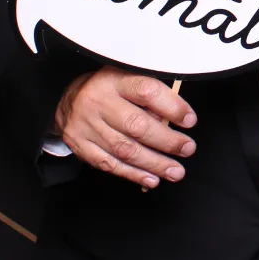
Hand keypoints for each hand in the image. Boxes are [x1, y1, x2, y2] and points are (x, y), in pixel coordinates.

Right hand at [54, 67, 196, 187]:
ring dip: (154, 164)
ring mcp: (86, 125)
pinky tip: (152, 178)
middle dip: (167, 141)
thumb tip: (175, 121)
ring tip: (175, 171)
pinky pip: (110, 164)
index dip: (171, 107)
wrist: (69, 101)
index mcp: (114, 80)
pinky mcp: (80, 145)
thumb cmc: (109, 91)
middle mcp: (98, 101)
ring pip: (125, 149)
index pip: (146, 91)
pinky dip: (134, 174)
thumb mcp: (127, 81)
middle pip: (136, 125)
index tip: (189, 120)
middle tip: (187, 149)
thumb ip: (150, 98)